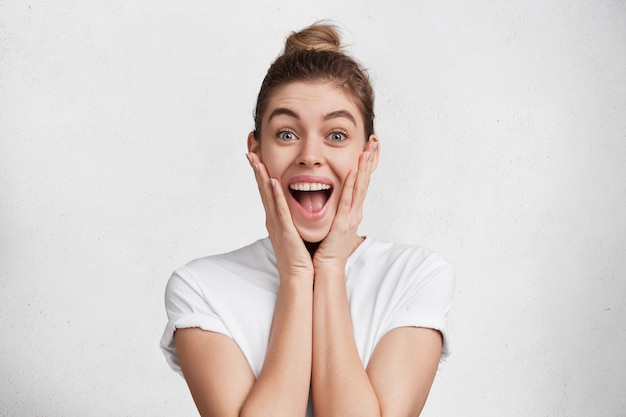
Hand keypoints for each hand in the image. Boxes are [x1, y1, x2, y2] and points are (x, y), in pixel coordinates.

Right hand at [247, 152, 313, 281]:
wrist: (299, 276)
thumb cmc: (300, 256)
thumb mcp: (295, 231)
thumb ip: (293, 218)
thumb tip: (298, 207)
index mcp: (276, 219)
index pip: (267, 192)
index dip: (261, 174)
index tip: (257, 158)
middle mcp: (273, 219)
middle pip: (263, 190)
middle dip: (256, 171)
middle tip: (250, 152)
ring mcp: (277, 224)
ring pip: (267, 196)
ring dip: (261, 177)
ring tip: (256, 160)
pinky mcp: (284, 230)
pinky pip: (279, 209)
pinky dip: (275, 194)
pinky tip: (272, 181)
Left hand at [313, 140, 377, 272]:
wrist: (325, 269)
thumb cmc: (326, 249)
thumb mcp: (332, 224)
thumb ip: (333, 212)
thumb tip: (330, 201)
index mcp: (351, 212)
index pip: (360, 184)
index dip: (365, 166)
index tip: (368, 149)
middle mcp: (354, 213)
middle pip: (364, 182)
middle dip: (369, 162)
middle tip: (375, 143)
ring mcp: (350, 218)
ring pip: (359, 188)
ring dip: (363, 168)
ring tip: (367, 151)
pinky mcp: (342, 224)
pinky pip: (347, 201)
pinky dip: (351, 186)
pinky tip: (353, 172)